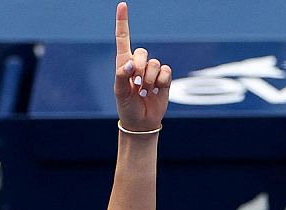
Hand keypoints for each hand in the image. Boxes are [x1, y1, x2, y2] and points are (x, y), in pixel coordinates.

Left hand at [112, 2, 168, 131]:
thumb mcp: (119, 92)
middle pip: (142, 52)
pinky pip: (166, 71)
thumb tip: (131, 64)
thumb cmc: (126, 107)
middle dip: (140, 68)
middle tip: (136, 84)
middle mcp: (139, 64)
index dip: (122, 22)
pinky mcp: (164, 78)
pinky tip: (156, 91)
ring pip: (155, 64)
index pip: (123, 39)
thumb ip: (121, 75)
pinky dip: (161, 82)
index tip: (122, 5)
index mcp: (124, 64)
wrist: (141, 122)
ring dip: (149, 80)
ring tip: (144, 92)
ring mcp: (152, 71)